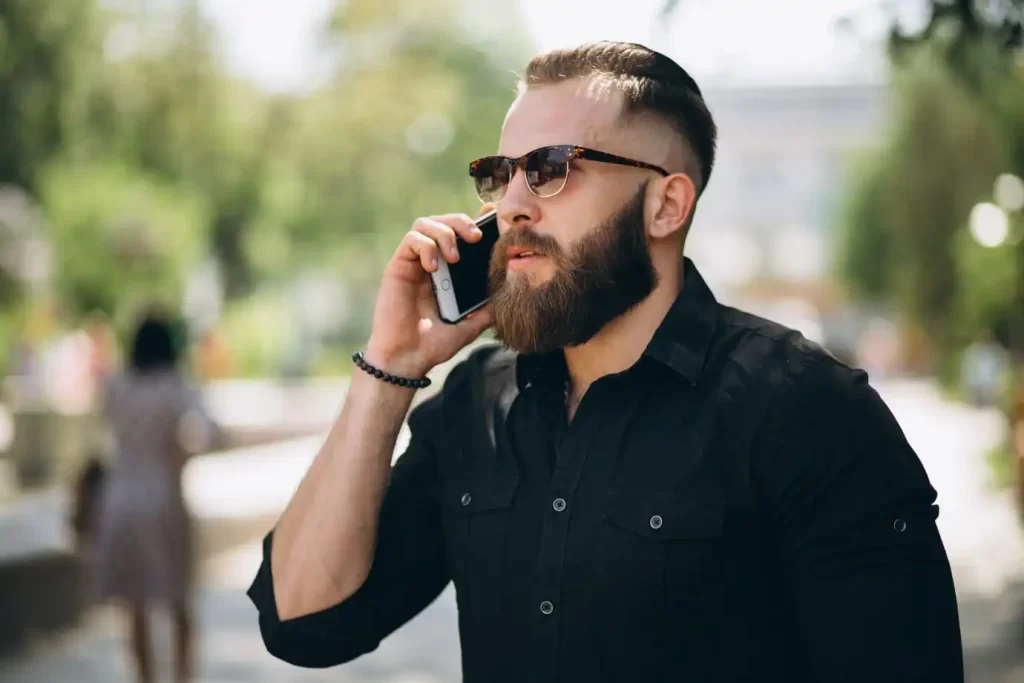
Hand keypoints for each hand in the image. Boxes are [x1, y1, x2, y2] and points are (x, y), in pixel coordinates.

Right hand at [364, 205, 495, 377]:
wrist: (408, 359)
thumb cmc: (434, 344)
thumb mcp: (471, 325)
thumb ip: (487, 309)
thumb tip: (510, 294)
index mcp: (448, 272)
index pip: (460, 235)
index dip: (475, 220)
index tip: (493, 217)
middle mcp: (430, 262)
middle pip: (443, 221)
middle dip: (461, 222)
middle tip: (476, 237)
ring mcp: (413, 263)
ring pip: (425, 224)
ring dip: (444, 233)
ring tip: (454, 257)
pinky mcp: (398, 267)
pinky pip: (411, 240)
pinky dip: (426, 246)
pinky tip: (434, 266)